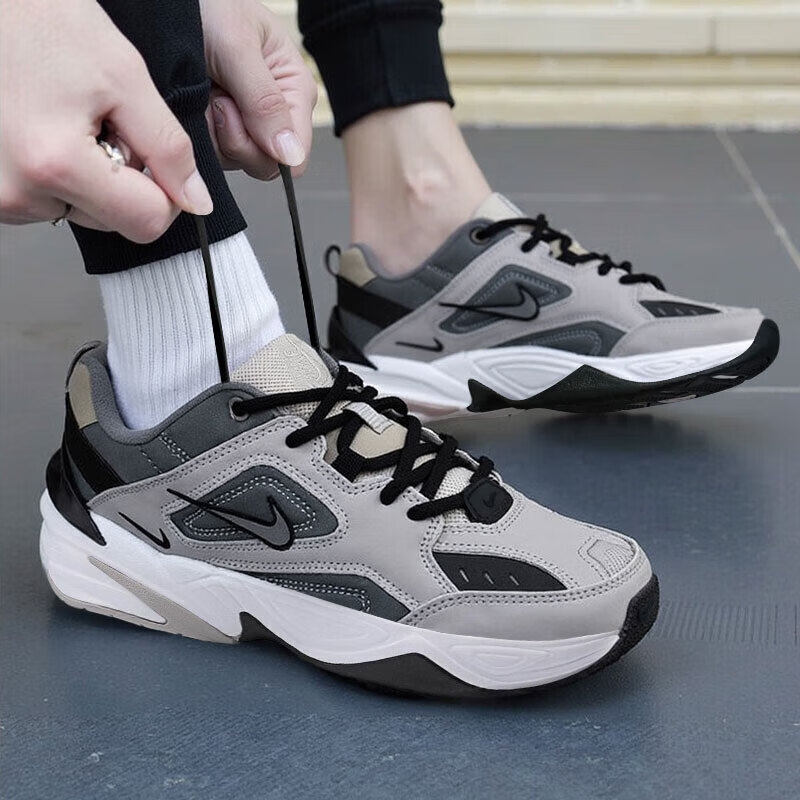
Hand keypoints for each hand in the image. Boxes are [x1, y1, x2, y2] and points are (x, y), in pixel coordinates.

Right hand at [0, 0, 211, 240]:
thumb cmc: (40, 18)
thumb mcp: (124, 74)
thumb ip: (168, 147)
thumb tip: (196, 202)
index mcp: (56, 165)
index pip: (146, 222)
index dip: (166, 193)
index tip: (153, 155)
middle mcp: (18, 192)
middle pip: (114, 222)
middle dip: (122, 177)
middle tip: (96, 121)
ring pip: (82, 212)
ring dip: (89, 174)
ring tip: (64, 119)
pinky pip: (48, 201)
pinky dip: (59, 173)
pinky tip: (45, 130)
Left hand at [200, 0, 316, 179]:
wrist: (168, 1)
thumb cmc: (210, 6)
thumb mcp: (239, 48)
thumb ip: (265, 104)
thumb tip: (291, 156)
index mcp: (295, 92)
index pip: (296, 154)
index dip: (267, 151)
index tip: (238, 115)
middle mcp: (275, 115)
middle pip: (266, 164)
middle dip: (236, 139)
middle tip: (218, 98)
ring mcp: (247, 125)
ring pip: (237, 161)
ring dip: (213, 133)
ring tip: (206, 93)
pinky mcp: (220, 129)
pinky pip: (214, 154)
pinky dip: (199, 132)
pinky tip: (197, 102)